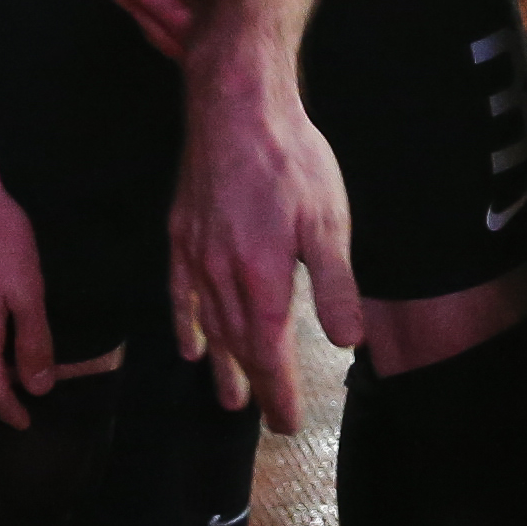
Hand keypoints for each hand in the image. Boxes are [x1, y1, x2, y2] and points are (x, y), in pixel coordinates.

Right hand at [167, 49, 363, 426]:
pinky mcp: (180, 232)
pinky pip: (179, 292)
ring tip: (229, 397)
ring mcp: (195, 254)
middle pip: (237, 346)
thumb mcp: (328, 220)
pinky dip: (184, 323)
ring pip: (208, 325)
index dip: (278, 391)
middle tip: (265, 419)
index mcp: (262, 278)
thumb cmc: (290, 158)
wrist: (235, 103)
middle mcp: (222, 275)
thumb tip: (347, 342)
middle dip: (253, 385)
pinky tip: (188, 345)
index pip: (269, 352)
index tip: (287, 422)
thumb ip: (334, 284)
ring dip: (221, 364)